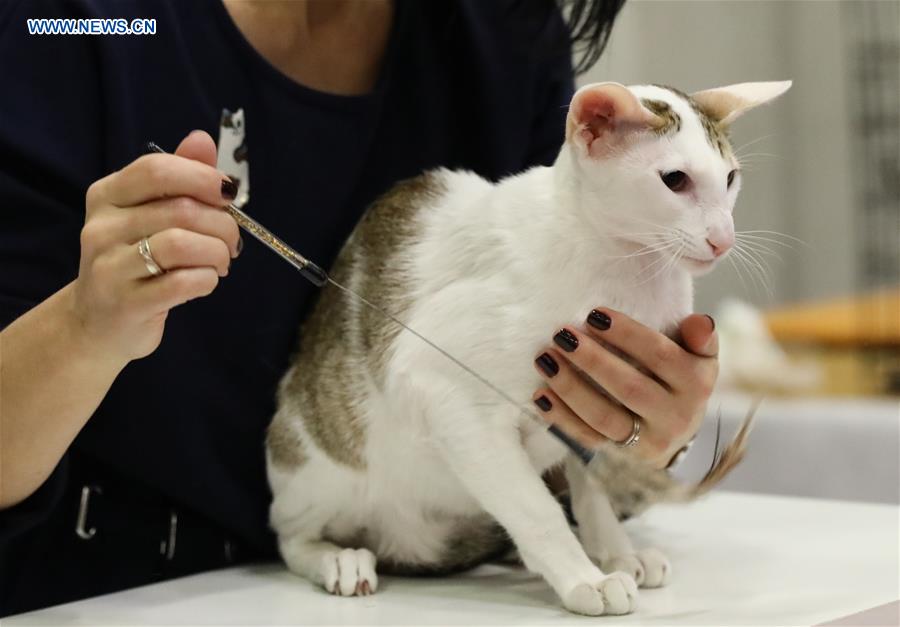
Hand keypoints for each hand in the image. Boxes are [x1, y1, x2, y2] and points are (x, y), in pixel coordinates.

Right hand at [69, 131, 240, 363]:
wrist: (99, 322)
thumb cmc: (135, 261)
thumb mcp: (151, 215)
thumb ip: (179, 177)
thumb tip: (202, 140)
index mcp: (108, 195)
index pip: (157, 169)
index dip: (202, 177)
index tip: (228, 193)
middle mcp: (102, 226)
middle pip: (181, 209)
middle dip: (223, 224)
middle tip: (232, 241)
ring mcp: (109, 266)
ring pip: (183, 244)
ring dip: (217, 252)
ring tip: (220, 261)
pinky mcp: (126, 302)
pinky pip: (183, 282)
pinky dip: (207, 279)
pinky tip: (205, 281)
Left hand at [532, 309, 717, 468]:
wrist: (675, 435)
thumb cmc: (679, 380)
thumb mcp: (699, 358)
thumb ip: (699, 338)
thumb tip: (699, 322)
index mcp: (696, 385)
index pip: (660, 356)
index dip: (627, 334)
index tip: (594, 315)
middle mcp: (675, 417)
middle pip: (629, 388)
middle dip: (592, 360)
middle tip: (562, 335)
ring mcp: (646, 442)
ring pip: (603, 417)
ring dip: (570, 388)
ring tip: (546, 360)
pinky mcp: (620, 457)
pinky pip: (586, 438)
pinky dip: (561, 417)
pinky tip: (541, 394)